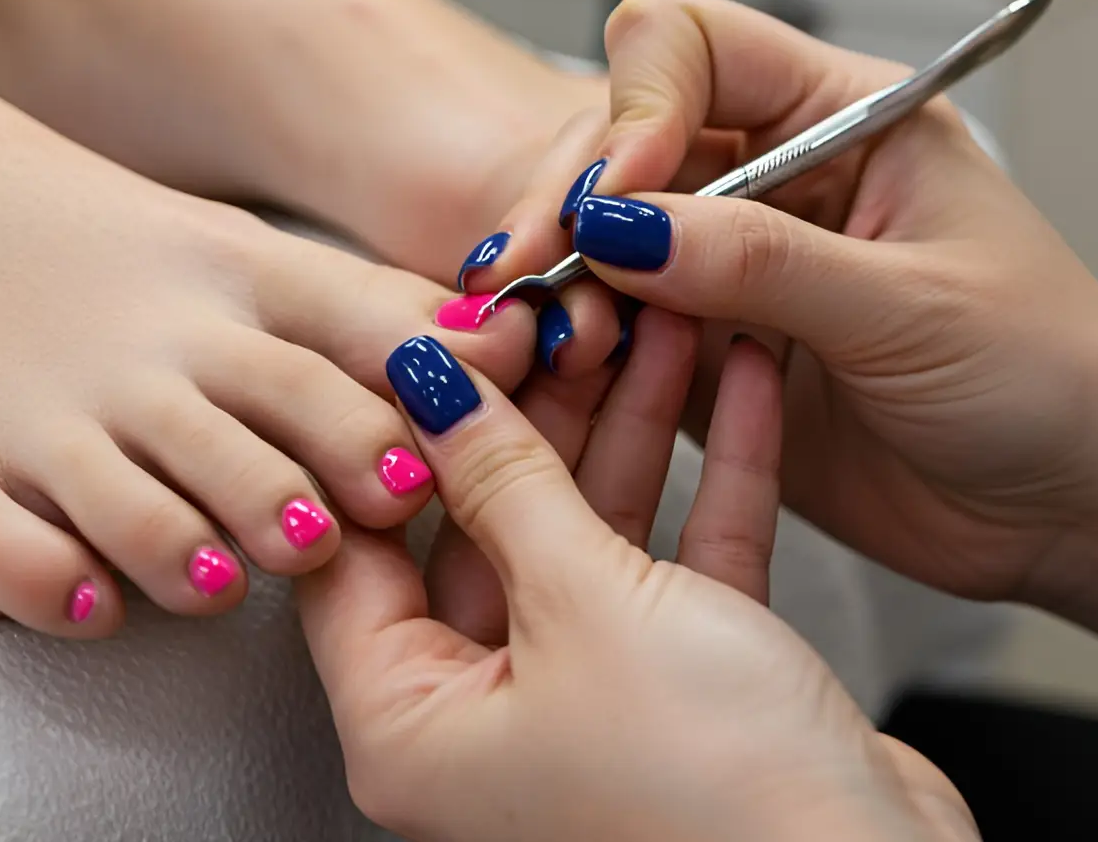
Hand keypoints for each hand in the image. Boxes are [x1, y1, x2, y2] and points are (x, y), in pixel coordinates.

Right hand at [0, 0, 541, 638]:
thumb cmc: (6, 232)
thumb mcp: (179, 238)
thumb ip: (313, 305)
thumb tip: (465, 351)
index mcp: (210, 272)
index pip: (365, 337)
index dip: (431, 401)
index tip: (461, 441)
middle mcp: (137, 350)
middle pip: (293, 438)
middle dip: (349, 490)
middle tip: (373, 524)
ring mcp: (31, 426)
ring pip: (179, 524)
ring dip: (227, 558)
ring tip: (231, 571)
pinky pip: (32, 573)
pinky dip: (77, 594)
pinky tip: (87, 596)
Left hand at [297, 310, 975, 841]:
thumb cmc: (711, 795)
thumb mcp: (584, 604)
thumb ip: (506, 480)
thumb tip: (429, 382)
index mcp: (408, 726)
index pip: (359, 543)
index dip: (394, 425)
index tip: (440, 329)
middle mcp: (485, 719)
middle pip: (481, 525)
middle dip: (534, 406)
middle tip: (565, 306)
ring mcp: (588, 701)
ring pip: (588, 531)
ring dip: (630, 421)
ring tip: (655, 310)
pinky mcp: (687, 688)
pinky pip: (679, 560)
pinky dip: (711, 475)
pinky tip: (739, 374)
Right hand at [477, 0, 1097, 712]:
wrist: (1084, 510)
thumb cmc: (1053, 379)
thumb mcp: (910, 307)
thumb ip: (761, 262)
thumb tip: (620, 223)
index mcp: (843, 116)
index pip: (691, 48)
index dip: (638, 107)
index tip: (621, 195)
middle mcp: (779, 178)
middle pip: (623, 143)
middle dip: (573, 202)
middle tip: (537, 275)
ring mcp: (737, 271)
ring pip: (603, 242)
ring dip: (564, 282)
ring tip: (549, 340)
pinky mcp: (713, 360)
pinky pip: (616, 335)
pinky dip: (578, 352)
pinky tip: (560, 378)